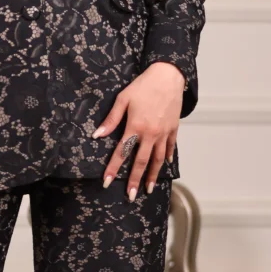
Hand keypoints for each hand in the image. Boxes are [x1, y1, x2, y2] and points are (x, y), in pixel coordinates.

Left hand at [93, 61, 185, 197]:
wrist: (168, 75)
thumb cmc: (143, 86)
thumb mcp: (123, 99)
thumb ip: (111, 120)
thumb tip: (97, 135)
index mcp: (136, 127)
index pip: (122, 153)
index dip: (113, 168)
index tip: (107, 182)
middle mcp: (151, 133)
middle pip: (142, 162)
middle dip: (135, 181)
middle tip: (131, 196)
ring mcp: (164, 132)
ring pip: (158, 159)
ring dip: (153, 175)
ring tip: (149, 189)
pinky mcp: (173, 128)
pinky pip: (170, 147)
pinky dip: (167, 157)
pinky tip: (165, 165)